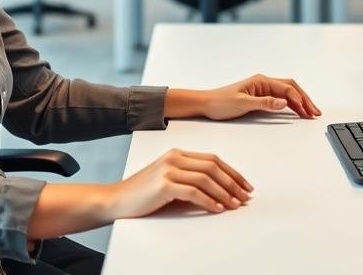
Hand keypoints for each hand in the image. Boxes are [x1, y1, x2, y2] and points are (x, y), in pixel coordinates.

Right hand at [107, 149, 252, 218]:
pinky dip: (209, 201)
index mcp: (177, 154)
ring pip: (206, 178)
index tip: (244, 184)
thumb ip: (189, 177)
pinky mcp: (164, 185)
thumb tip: (220, 189)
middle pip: (212, 166)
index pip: (212, 159)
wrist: (117, 199)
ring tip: (235, 204)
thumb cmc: (143, 193)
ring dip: (224, 193)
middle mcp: (174, 157)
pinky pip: (194, 192)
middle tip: (245, 196)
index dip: (232, 172)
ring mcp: (168, 170)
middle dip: (233, 182)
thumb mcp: (168, 178)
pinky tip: (218, 208)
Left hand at [200, 74, 320, 120]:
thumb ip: (265, 103)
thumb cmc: (221, 102)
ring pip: (287, 93)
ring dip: (300, 102)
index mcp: (261, 81)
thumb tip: (284, 102)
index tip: (308, 111)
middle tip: (315, 112)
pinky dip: (290, 104)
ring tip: (310, 114)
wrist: (206, 104)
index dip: (300, 99)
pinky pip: (280, 98)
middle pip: (291, 87)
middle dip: (305, 99)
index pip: (287, 88)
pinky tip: (296, 112)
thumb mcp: (243, 103)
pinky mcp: (260, 96)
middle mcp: (263, 82)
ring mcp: (262, 89)